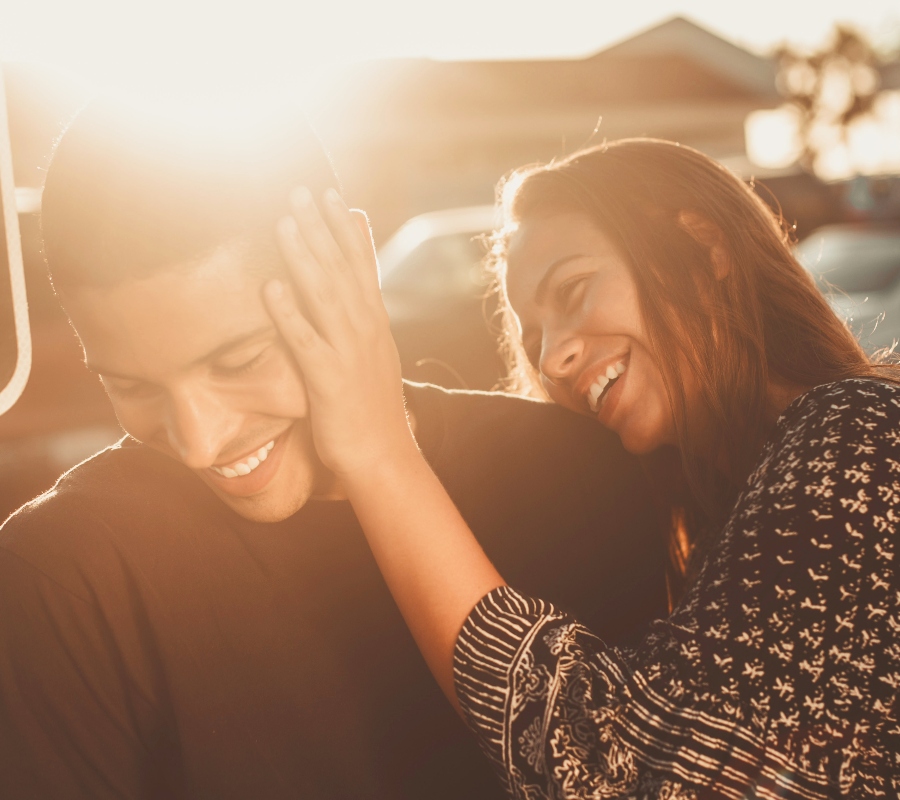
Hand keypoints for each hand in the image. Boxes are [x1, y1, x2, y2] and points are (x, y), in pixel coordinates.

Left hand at [263, 187, 418, 479]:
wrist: (384, 456)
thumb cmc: (371, 407)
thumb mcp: (374, 354)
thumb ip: (362, 317)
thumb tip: (356, 286)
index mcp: (374, 323)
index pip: (361, 265)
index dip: (345, 228)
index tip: (330, 194)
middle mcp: (366, 330)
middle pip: (341, 269)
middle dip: (320, 228)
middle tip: (299, 189)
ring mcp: (349, 353)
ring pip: (325, 295)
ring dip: (304, 256)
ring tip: (284, 222)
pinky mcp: (330, 379)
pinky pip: (306, 341)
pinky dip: (289, 312)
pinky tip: (271, 287)